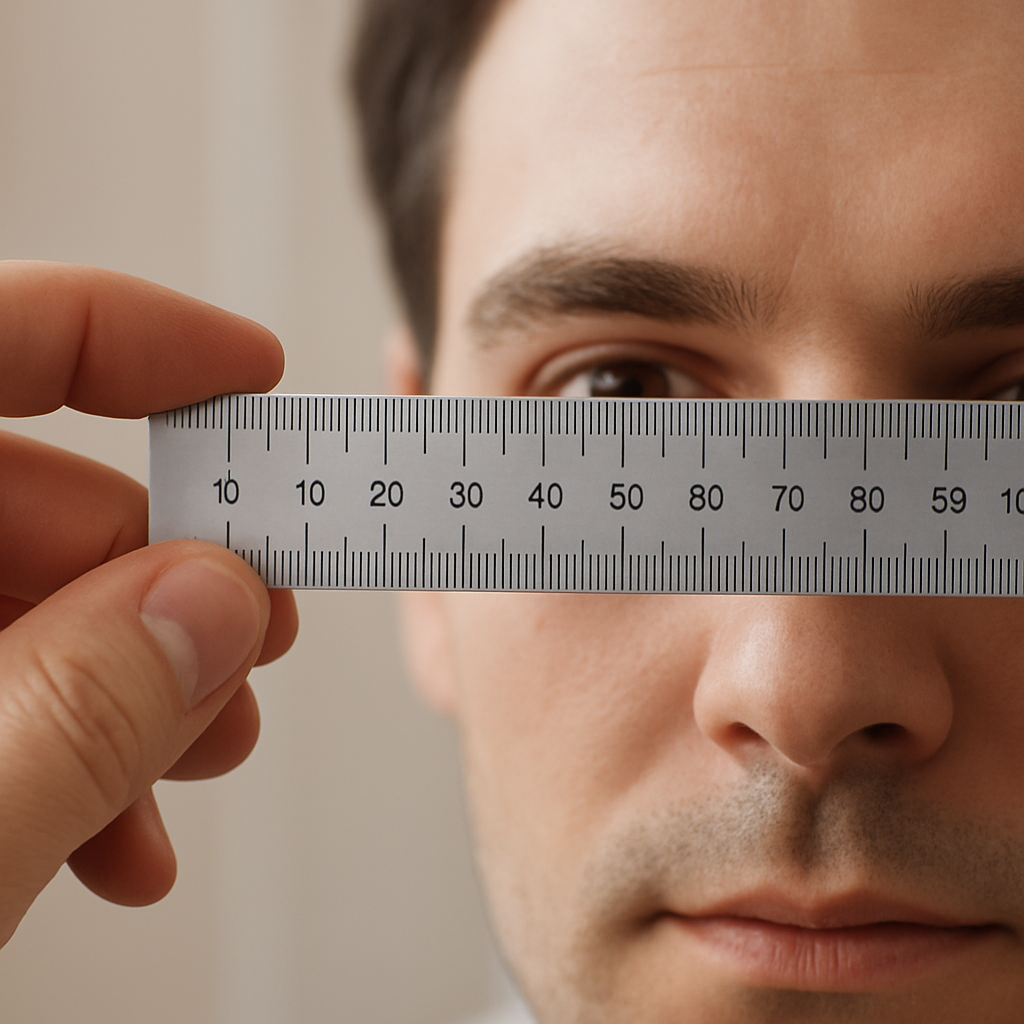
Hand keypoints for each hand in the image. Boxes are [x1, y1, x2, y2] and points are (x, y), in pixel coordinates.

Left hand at [0, 261, 298, 946]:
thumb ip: (66, 717)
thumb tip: (212, 605)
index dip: (129, 335)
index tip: (248, 374)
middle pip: (4, 483)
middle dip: (158, 565)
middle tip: (250, 635)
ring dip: (125, 673)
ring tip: (192, 759)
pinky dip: (54, 744)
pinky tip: (108, 829)